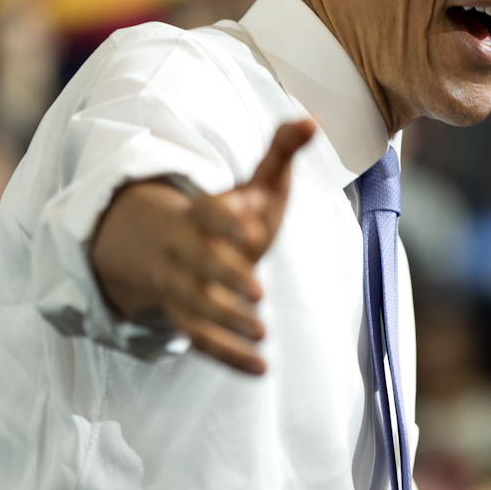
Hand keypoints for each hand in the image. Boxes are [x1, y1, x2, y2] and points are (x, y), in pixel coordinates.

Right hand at [90, 118, 315, 373]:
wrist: (177, 246)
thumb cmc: (233, 213)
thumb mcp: (254, 182)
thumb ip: (281, 152)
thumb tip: (313, 119)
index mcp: (202, 213)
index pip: (208, 212)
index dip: (227, 219)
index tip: (252, 225)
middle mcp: (186, 251)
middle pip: (199, 264)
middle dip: (226, 276)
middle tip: (257, 290)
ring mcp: (182, 288)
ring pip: (197, 307)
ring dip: (227, 321)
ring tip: (261, 332)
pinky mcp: (189, 319)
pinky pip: (203, 341)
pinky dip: (229, 357)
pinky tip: (261, 370)